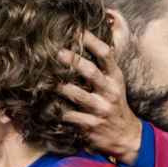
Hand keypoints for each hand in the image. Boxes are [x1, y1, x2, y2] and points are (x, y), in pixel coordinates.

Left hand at [57, 31, 142, 164]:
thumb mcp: (115, 81)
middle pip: (91, 73)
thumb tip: (98, 30)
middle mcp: (109, 92)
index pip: (106, 54)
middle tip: (58, 52)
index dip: (92, 41)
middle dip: (74, 61)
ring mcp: (99, 109)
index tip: (77, 30)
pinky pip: (69, 116)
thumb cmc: (115, 102)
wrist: (125, 135)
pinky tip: (42, 103)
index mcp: (115, 77)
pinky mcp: (89, 125)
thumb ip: (104, 62)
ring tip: (44, 77)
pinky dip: (55, 109)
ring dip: (60, 86)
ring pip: (77, 95)